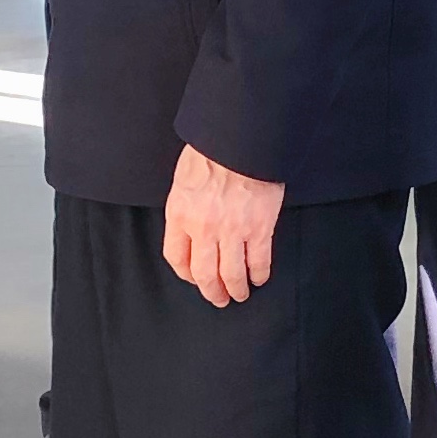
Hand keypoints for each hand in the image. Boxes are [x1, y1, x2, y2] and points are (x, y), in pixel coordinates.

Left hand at [165, 144, 284, 305]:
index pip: (177, 257)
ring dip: (236, 288)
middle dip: (212, 292)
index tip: (194, 278)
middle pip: (204, 273)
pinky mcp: (258, 228)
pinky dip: (259, 274)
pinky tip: (259, 277)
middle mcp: (203, 228)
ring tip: (240, 293)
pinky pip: (258, 261)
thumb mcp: (184, 179)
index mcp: (180, 214)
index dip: (187, 274)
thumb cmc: (212, 150)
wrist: (240, 138)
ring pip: (231, 274)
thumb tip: (191, 225)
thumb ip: (186, 206)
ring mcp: (232, 230)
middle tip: (219, 298)